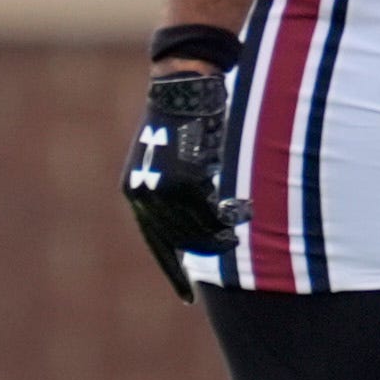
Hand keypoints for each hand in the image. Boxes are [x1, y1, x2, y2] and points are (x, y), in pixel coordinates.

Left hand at [124, 66, 246, 300]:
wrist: (184, 83)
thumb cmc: (184, 120)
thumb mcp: (173, 159)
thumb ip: (179, 192)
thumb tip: (203, 226)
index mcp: (136, 192)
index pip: (156, 244)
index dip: (173, 270)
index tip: (187, 297)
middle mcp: (144, 194)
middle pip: (179, 242)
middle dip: (208, 249)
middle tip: (231, 247)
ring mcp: (164, 186)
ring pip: (197, 229)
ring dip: (222, 232)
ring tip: (241, 222)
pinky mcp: (187, 175)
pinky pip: (212, 209)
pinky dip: (230, 213)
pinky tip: (242, 206)